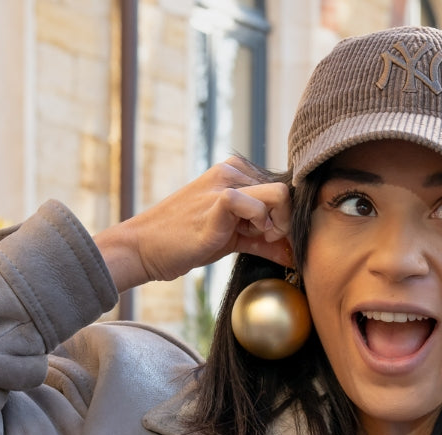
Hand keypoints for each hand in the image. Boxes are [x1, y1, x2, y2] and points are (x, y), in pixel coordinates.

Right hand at [93, 157, 293, 291]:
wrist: (147, 247)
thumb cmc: (187, 242)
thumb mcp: (233, 239)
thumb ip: (264, 242)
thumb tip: (295, 255)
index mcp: (236, 173)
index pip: (283, 189)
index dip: (286, 217)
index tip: (273, 239)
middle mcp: (233, 171)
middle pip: (287, 191)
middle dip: (286, 222)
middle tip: (266, 240)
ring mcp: (225, 181)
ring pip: (280, 195)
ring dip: (277, 224)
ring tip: (254, 238)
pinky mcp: (219, 199)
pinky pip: (257, 205)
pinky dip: (261, 226)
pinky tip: (245, 237)